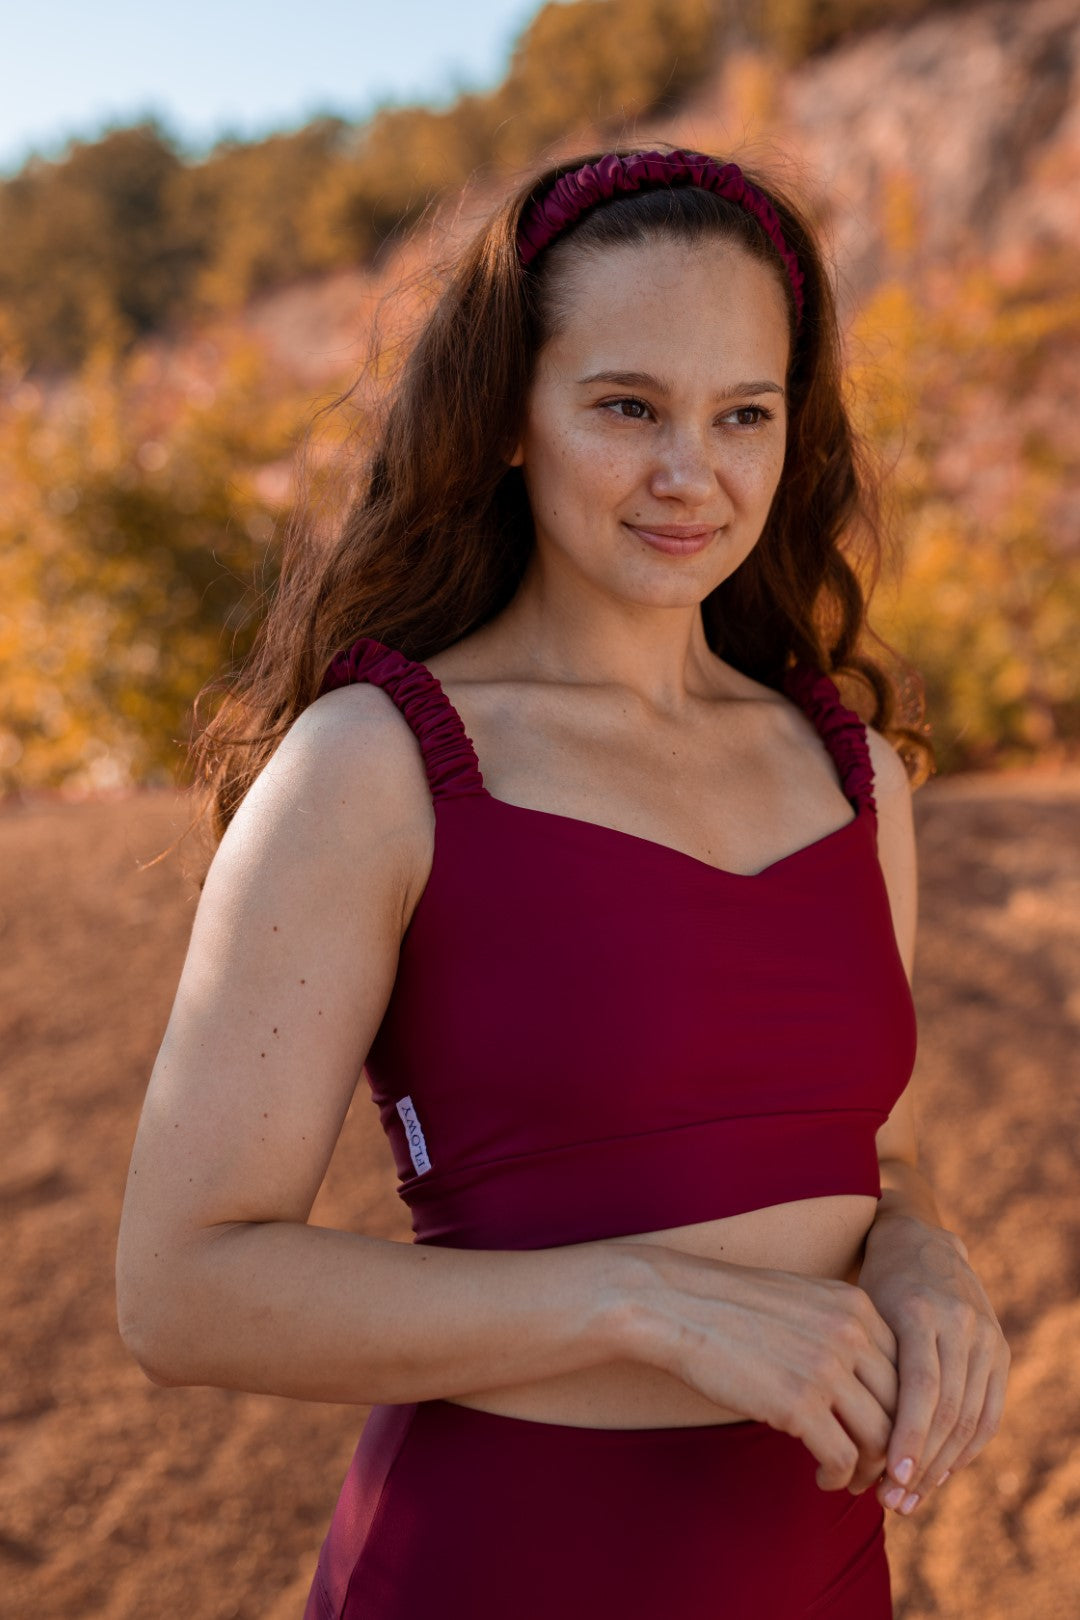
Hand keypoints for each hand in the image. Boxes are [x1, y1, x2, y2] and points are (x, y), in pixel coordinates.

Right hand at [627, 1245, 899, 1492]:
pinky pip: (844, 1458)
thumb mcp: (801, 1299)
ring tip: (850, 1480)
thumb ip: (840, 1329)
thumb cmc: (731, 1307)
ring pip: (881, 1439)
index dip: (904, 1411)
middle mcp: (851, 1334)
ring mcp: (826, 1368)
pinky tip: (823, 1477)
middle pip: (903, 1407)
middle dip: (896, 1447)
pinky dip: (840, 1477)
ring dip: (870, 1470)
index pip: (907, 1370)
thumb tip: (866, 1379)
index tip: (889, 1434)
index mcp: (856, 1305)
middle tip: (878, 1470)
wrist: (677, 1306)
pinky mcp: (798, 1404)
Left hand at [856, 1215, 1009, 1514]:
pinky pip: (989, 1411)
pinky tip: (940, 1473)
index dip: (910, 1437)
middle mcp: (961, 1324)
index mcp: (921, 1312)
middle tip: (891, 1501)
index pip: (923, 1388)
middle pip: (950, 1410)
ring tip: (909, 1498)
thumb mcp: (857, 1308)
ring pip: (971, 1418)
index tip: (890, 1478)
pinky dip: (967, 1448)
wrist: (918, 1238)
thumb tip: (830, 1431)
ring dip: (943, 1466)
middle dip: (922, 1464)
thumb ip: (856, 1359)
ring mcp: (986, 1336)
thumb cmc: (871, 1281)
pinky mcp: (999, 1348)